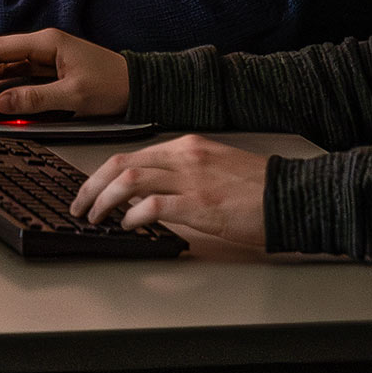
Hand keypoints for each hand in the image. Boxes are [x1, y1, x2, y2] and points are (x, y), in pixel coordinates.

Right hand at [0, 29, 130, 117]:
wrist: (138, 85)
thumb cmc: (114, 85)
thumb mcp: (73, 97)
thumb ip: (35, 99)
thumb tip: (1, 102)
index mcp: (48, 41)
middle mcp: (44, 43)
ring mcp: (46, 54)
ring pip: (4, 61)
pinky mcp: (49, 67)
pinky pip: (17, 71)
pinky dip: (0, 82)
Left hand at [71, 134, 268, 244]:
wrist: (292, 195)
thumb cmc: (259, 189)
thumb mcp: (215, 169)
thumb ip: (181, 175)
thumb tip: (147, 195)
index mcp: (188, 146)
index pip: (131, 154)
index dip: (102, 174)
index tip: (89, 190)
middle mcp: (185, 156)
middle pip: (120, 164)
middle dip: (91, 186)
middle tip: (80, 206)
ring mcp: (191, 179)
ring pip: (128, 181)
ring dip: (104, 201)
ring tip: (95, 218)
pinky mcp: (199, 204)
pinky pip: (152, 205)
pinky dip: (133, 216)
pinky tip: (129, 225)